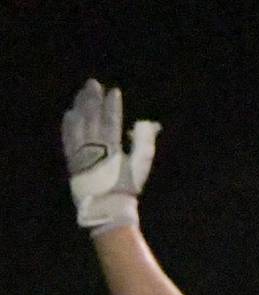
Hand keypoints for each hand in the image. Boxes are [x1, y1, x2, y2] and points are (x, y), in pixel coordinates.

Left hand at [62, 79, 159, 233]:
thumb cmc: (127, 188)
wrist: (106, 207)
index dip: (112, 104)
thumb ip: (144, 144)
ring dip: (80, 105)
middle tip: (93, 83)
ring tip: (83, 92)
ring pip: (78, 122)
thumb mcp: (141, 166)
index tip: (114, 91)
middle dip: (92, 98)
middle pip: (91, 116)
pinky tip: (71, 112)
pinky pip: (67, 135)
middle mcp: (93, 146)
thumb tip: (150, 124)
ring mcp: (80, 150)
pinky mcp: (71, 157)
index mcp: (112, 148)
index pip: (111, 120)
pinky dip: (68, 122)